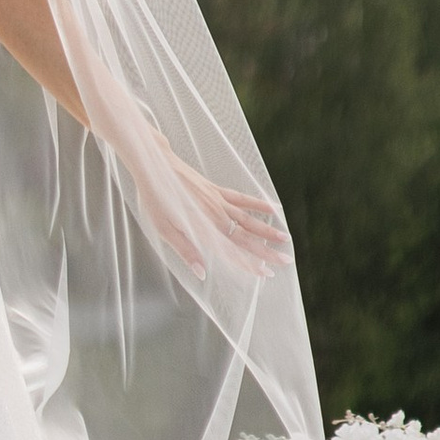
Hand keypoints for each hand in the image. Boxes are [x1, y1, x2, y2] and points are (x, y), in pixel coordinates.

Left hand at [153, 149, 291, 279]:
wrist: (153, 165)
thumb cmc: (155, 199)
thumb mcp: (164, 229)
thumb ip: (185, 250)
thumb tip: (202, 272)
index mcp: (203, 228)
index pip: (231, 251)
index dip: (249, 264)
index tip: (265, 274)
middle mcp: (215, 215)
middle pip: (245, 236)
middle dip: (266, 250)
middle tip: (285, 262)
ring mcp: (218, 200)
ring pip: (248, 218)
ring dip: (267, 229)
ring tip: (285, 238)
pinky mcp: (216, 189)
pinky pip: (242, 198)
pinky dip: (258, 203)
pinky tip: (273, 207)